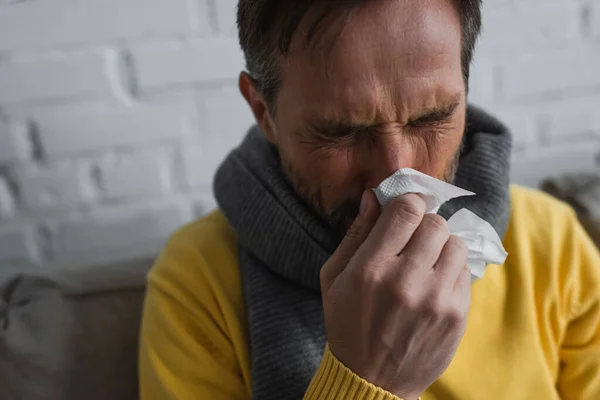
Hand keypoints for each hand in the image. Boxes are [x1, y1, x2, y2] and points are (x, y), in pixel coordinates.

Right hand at [320, 191, 470, 399]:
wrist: (372, 380)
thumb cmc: (347, 323)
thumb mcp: (335, 278)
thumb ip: (356, 234)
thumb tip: (374, 197)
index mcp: (371, 270)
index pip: (406, 210)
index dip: (409, 202)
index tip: (406, 209)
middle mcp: (406, 281)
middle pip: (435, 223)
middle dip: (424, 224)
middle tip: (414, 238)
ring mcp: (436, 300)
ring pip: (455, 244)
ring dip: (441, 245)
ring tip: (425, 261)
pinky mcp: (457, 315)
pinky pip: (465, 272)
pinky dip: (451, 269)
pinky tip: (433, 282)